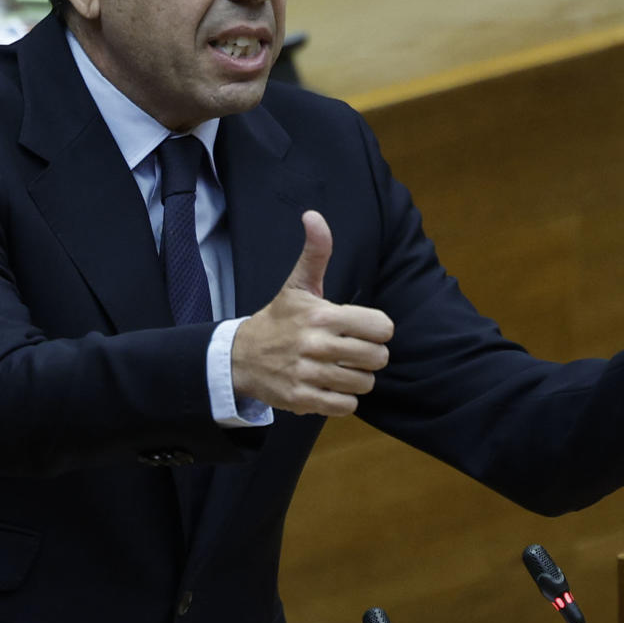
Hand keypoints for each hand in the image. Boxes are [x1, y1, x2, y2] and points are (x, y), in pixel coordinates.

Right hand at [231, 210, 393, 416]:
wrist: (241, 357)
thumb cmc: (279, 319)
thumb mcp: (298, 284)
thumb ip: (315, 252)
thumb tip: (313, 216)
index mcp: (322, 314)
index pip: (381, 327)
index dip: (378, 330)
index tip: (364, 330)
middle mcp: (315, 345)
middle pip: (377, 358)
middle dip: (371, 357)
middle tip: (355, 352)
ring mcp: (308, 374)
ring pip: (364, 384)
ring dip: (358, 379)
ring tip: (342, 370)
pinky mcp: (302, 399)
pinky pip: (345, 407)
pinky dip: (343, 400)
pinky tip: (330, 387)